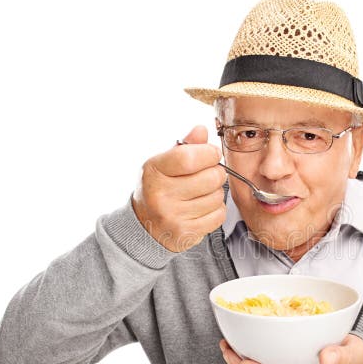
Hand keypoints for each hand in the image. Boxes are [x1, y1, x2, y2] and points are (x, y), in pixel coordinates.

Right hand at [132, 125, 226, 251]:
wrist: (144, 226)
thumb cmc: (157, 189)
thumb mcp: (163, 164)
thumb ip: (185, 147)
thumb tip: (202, 130)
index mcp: (153, 171)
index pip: (189, 157)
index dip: (209, 153)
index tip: (212, 153)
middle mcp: (161, 195)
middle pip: (211, 177)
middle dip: (216, 172)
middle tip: (208, 174)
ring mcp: (173, 216)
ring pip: (217, 197)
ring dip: (215, 192)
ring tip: (201, 192)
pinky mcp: (186, 233)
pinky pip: (218, 215)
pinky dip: (216, 210)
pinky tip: (202, 207)